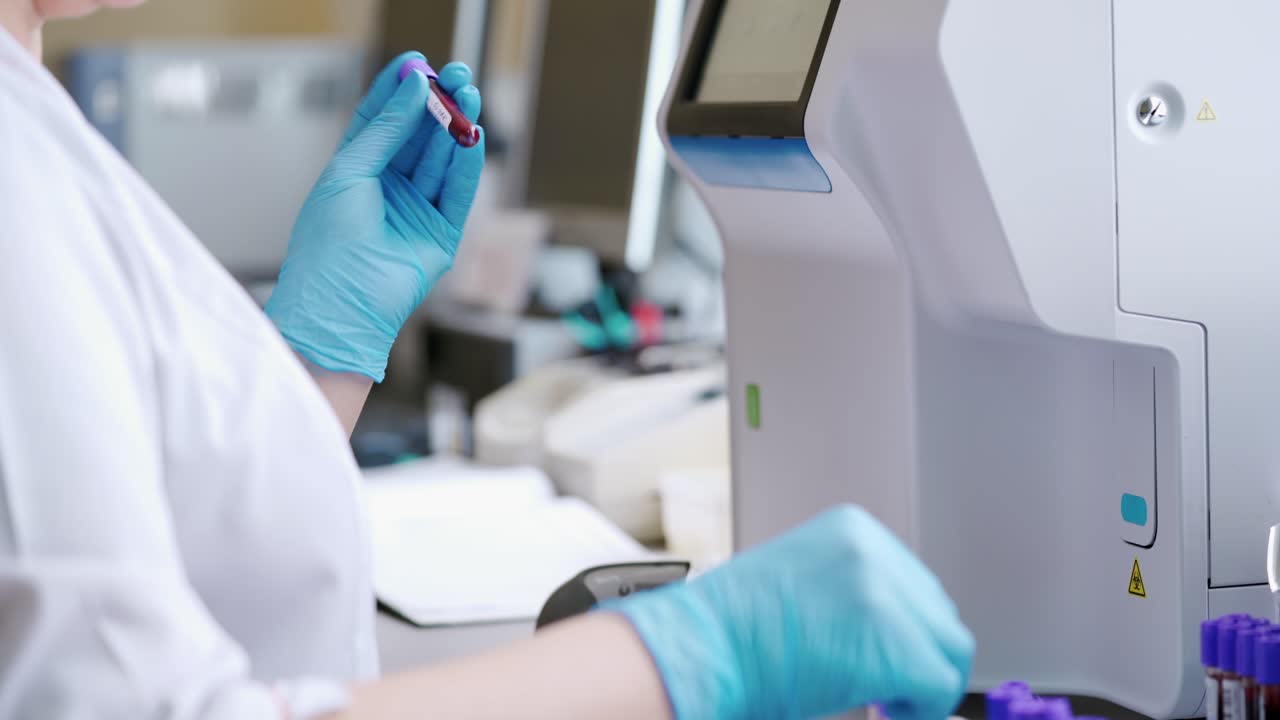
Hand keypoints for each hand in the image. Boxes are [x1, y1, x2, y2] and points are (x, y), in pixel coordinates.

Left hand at [265, 52, 484, 380]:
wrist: (340, 303)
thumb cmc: (328, 245)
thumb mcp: (350, 171)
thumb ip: (385, 129)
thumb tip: (412, 88)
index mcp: (357, 172)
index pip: (382, 121)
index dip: (399, 91)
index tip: (416, 63)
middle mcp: (388, 190)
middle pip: (419, 138)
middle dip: (438, 106)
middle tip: (457, 75)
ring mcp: (416, 212)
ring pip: (441, 161)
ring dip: (456, 129)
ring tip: (470, 97)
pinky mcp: (441, 235)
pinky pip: (457, 194)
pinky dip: (466, 166)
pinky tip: (472, 138)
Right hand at [609, 505, 973, 719]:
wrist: (698, 648)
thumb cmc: (730, 631)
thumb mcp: (803, 590)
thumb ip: (856, 600)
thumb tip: (901, 640)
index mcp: (852, 529)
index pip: (916, 584)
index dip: (906, 632)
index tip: (883, 662)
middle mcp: (874, 550)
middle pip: (938, 613)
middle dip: (918, 657)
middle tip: (885, 691)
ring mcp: (884, 592)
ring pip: (949, 647)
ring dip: (924, 683)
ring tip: (881, 702)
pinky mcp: (892, 640)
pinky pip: (938, 684)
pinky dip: (919, 708)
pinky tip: (881, 712)